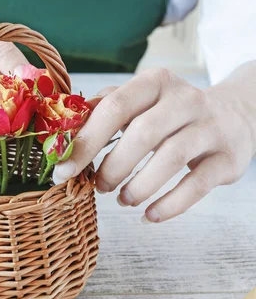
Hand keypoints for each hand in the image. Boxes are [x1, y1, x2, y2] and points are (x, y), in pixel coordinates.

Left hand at [53, 68, 255, 222]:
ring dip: (138, 187)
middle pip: (142, 134)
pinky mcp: (227, 158)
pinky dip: (169, 206)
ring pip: (170, 159)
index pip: (114, 107)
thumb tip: (62, 136)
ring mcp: (210, 128)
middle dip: (112, 167)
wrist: (236, 114)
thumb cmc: (169, 112)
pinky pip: (197, 186)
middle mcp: (185, 99)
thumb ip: (102, 112)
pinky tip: (149, 215)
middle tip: (98, 187)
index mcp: (154, 82)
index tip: (64, 171)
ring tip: (123, 200)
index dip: (86, 141)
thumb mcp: (140, 101)